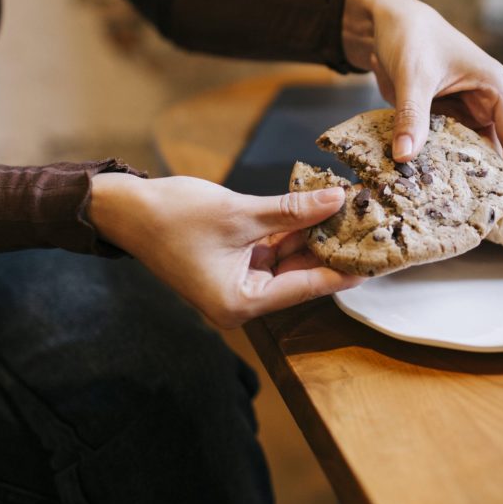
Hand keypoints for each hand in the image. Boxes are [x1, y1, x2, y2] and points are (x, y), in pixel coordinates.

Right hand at [88, 173, 362, 328]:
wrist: (124, 210)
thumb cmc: (173, 216)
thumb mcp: (241, 213)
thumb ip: (292, 211)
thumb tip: (337, 200)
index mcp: (240, 303)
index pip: (305, 288)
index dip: (344, 271)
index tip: (378, 261)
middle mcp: (241, 302)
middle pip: (300, 278)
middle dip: (332, 251)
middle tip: (371, 231)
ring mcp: (237, 283)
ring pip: (289, 263)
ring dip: (314, 239)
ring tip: (352, 216)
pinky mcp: (233, 265)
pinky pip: (272, 252)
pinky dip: (293, 234)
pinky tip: (320, 212)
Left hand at [342, 0, 502, 217]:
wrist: (380, 20)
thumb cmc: (408, 35)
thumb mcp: (413, 75)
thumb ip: (412, 115)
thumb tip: (406, 157)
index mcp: (495, 89)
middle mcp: (485, 103)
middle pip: (497, 153)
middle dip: (491, 186)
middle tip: (481, 223)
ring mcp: (463, 111)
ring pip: (471, 154)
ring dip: (463, 180)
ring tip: (456, 215)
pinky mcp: (441, 117)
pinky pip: (446, 149)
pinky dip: (439, 168)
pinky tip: (430, 192)